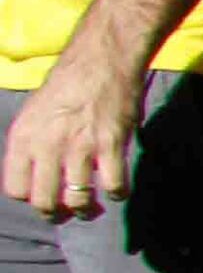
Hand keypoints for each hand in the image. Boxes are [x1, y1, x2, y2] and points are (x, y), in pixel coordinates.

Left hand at [2, 46, 140, 218]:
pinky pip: (113, 185)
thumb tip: (39, 172)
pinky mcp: (110, 145)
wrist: (102, 59)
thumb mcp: (34, 111)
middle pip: (44, 201)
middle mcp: (47, 145)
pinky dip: (117, 193)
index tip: (42, 195)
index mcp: (23, 137)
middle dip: (55, 213)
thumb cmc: (68, 82)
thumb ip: (33, 143)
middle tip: (65, 212)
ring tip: (91, 208)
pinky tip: (117, 189)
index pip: (15, 189)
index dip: (29, 198)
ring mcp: (80, 146)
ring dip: (85, 210)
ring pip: (78, 200)